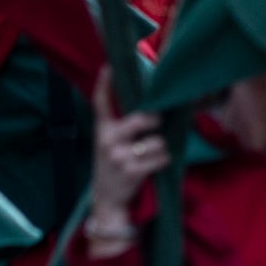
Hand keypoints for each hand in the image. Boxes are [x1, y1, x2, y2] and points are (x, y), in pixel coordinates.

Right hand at [86, 69, 167, 251]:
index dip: (105, 84)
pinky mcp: (131, 172)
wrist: (107, 198)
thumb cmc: (114, 163)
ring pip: (157, 141)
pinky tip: (154, 165)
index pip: (101, 102)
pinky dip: (163, 160)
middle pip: (141, 119)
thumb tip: (148, 103)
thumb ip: (122, 123)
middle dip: (155, 121)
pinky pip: (161, 158)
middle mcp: (107, 140)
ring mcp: (118, 156)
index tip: (109, 67)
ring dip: (160, 147)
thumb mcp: (109, 141)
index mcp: (102, 129)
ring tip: (151, 154)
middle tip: (156, 124)